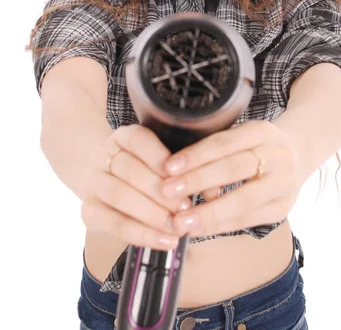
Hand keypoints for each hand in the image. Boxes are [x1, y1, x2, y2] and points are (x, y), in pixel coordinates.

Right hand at [81, 124, 193, 250]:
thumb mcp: (163, 160)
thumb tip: (214, 191)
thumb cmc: (146, 169)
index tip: (181, 175)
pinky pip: (113, 224)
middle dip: (160, 191)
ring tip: (177, 227)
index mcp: (123, 136)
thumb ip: (186, 170)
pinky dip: (141, 234)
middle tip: (186, 208)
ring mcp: (92, 182)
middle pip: (129, 170)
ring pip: (119, 196)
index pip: (138, 140)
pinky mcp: (88, 210)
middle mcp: (102, 155)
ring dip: (151, 214)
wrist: (109, 180)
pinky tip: (163, 241)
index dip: (159, 157)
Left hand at [160, 120, 303, 236]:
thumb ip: (216, 150)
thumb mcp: (241, 134)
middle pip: (234, 168)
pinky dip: (220, 225)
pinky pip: (248, 219)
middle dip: (198, 181)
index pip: (225, 142)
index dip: (196, 155)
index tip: (169, 168)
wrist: (299, 153)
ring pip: (243, 199)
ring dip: (209, 212)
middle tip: (167, 192)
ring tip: (181, 221)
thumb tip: (181, 175)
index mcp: (262, 131)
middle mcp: (277, 155)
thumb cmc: (256, 145)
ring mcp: (283, 183)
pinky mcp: (283, 208)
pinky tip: (198, 229)